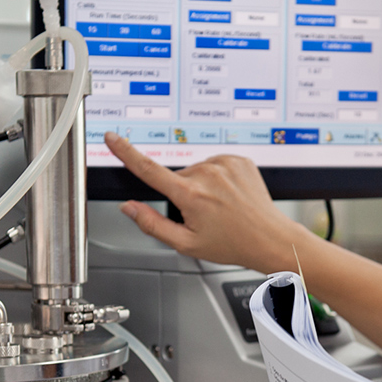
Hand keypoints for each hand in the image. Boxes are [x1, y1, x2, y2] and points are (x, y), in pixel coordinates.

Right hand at [104, 131, 306, 271]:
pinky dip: (218, 178)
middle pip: (177, 177)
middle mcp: (207, 174)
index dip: (126, 152)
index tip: (112, 138)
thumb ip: (152, 224)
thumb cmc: (232, 244)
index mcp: (191, 195)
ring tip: (220, 206)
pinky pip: (216, 165)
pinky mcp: (238, 159)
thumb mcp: (186, 244)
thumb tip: (129, 208)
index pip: (148, 170)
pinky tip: (229, 195)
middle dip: (182, 193)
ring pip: (197, 171)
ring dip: (201, 186)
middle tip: (203, 215)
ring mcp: (225, 164)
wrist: (269, 238)